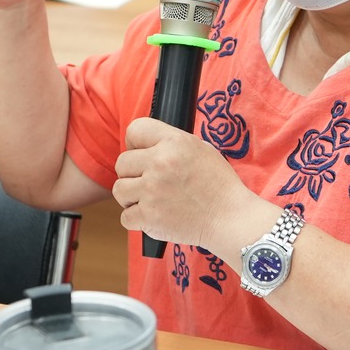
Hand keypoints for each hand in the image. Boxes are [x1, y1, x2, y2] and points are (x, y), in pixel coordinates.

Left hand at [112, 118, 266, 251]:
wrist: (230, 218)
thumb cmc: (218, 185)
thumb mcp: (201, 149)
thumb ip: (171, 143)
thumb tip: (145, 145)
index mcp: (174, 142)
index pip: (134, 130)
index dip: (135, 144)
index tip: (141, 155)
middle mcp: (160, 163)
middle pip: (122, 163)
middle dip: (133, 174)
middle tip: (150, 183)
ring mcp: (152, 191)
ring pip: (119, 190)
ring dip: (130, 197)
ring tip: (150, 200)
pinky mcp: (149, 217)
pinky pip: (125, 216)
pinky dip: (137, 220)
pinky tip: (154, 216)